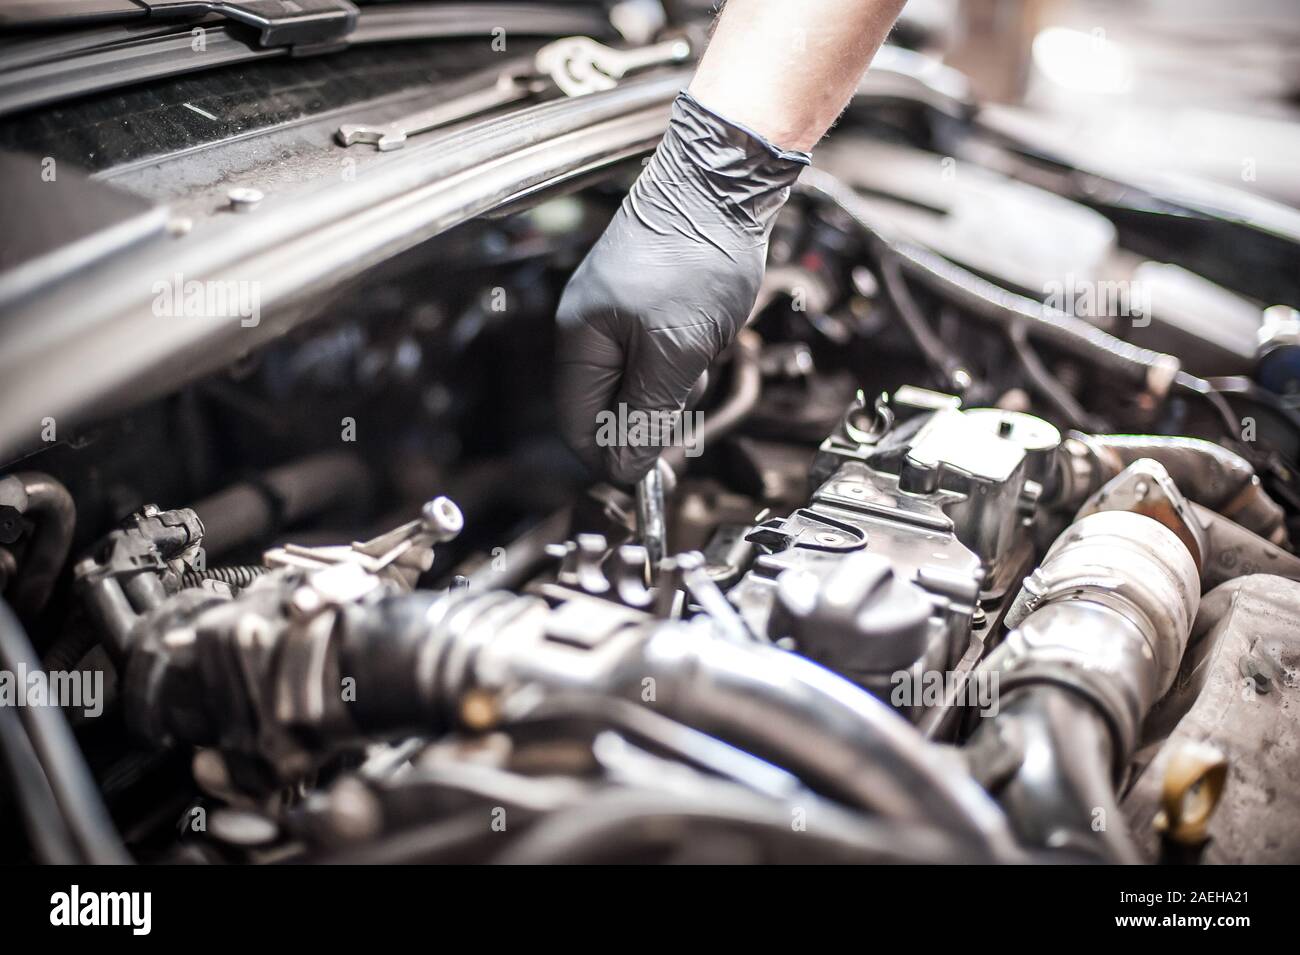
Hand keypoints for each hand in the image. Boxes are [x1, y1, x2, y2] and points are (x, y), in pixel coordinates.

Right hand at [555, 91, 807, 484]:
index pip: (577, 425)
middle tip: (689, 392)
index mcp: (580, 339)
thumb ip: (647, 414)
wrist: (723, 184)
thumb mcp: (677, 353)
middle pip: (608, 407)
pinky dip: (684, 355)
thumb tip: (622, 465)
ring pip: (639, 382)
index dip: (611, 456)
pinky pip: (656, 353)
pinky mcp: (642, 300)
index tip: (651, 472)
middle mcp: (587, 326)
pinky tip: (706, 330)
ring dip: (675, 382)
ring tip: (701, 348)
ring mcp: (614, 311)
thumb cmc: (697, 257)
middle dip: (653, 411)